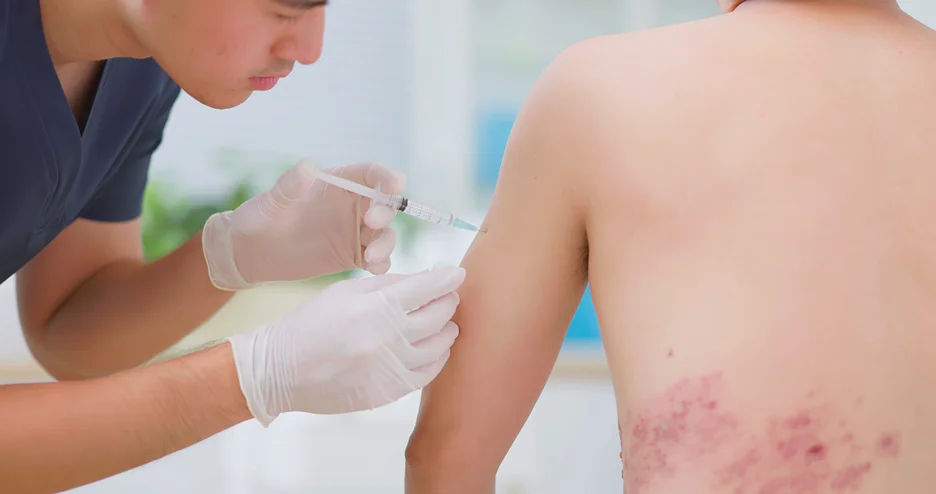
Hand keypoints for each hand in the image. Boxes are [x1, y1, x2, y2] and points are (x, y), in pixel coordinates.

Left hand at [202, 159, 405, 289]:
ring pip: (384, 234)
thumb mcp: (271, 202)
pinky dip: (381, 263)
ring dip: (386, 243)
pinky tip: (374, 268)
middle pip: (384, 205)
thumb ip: (290, 186)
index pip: (369, 174)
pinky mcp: (353, 256)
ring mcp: (354, 232)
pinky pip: (377, 259)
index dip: (386, 176)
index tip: (396, 184)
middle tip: (371, 222)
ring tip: (371, 256)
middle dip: (386, 212)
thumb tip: (307, 165)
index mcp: (336, 184)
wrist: (251, 254)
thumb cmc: (258, 219)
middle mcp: (351, 206)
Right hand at [227, 265, 465, 424]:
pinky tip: (434, 349)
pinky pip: (427, 374)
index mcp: (376, 306)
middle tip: (448, 296)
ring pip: (439, 345)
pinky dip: (437, 358)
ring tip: (444, 322)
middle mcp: (387, 337)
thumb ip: (389, 284)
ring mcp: (389, 367)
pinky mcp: (388, 392)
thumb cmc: (312, 323)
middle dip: (448, 302)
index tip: (456, 274)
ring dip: (447, 329)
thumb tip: (427, 279)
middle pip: (439, 315)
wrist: (282, 369)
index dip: (448, 278)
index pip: (428, 288)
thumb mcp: (346, 290)